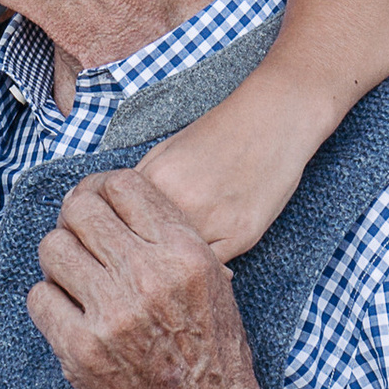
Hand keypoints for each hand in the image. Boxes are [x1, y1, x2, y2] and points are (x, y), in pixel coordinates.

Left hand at [28, 169, 290, 388]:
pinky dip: (49, 303)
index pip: (123, 185)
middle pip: (79, 210)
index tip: (97, 204)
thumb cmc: (213, 360)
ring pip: (52, 249)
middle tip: (78, 239)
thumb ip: (170, 240)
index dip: (101, 189)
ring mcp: (111, 315)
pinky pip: (39, 297)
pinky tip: (70, 315)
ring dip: (59, 262)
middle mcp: (147, 277)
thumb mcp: (213, 285)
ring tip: (76, 282)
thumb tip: (115, 202)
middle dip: (75, 220)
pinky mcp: (81, 351)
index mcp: (185, 254)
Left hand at [131, 76, 309, 261]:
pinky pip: (212, 267)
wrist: (272, 120)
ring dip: (175, 265)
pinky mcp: (242, 235)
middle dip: (147, 253)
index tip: (125, 243)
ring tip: (175, 263)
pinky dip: (204, 268)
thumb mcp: (167, 149)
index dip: (122, 236)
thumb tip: (116, 214)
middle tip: (149, 258)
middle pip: (150, 248)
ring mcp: (214, 222)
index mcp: (157, 179)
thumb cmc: (221, 131)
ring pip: (180, 263)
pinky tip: (201, 261)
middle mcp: (183, 203)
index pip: (121, 224)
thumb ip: (142, 185)